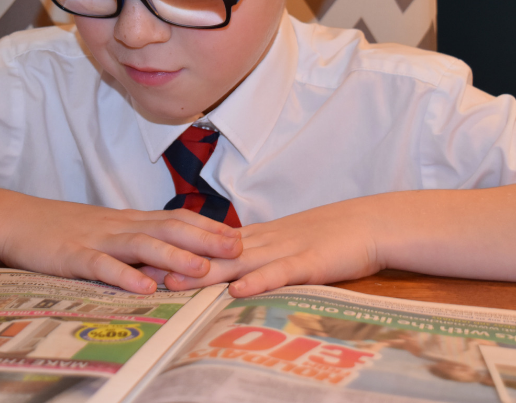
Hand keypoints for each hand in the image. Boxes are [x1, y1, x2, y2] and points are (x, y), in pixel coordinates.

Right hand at [0, 198, 242, 294]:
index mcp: (129, 220)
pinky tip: (142, 287)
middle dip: (204, 239)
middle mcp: (119, 226)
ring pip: (140, 245)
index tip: (239, 235)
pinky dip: (123, 275)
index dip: (208, 227)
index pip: (176, 218)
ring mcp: (96, 240)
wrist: (18, 219)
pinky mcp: (73, 256)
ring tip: (201, 269)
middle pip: (167, 228)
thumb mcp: (106, 230)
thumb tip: (171, 255)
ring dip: (173, 257)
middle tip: (237, 247)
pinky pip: (101, 266)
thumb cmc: (65, 228)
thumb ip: (136, 240)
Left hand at [144, 198, 381, 296]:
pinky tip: (237, 291)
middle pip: (215, 253)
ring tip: (175, 284)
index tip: (147, 258)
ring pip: (239, 262)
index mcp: (258, 237)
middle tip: (145, 273)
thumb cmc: (330, 236)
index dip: (179, 252)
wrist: (370, 223)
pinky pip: (279, 273)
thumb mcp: (287, 243)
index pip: (211, 244)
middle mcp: (264, 242)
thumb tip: (233, 267)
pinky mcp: (308, 263)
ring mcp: (285, 250)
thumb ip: (260, 254)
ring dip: (206, 273)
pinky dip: (257, 282)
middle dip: (180, 264)